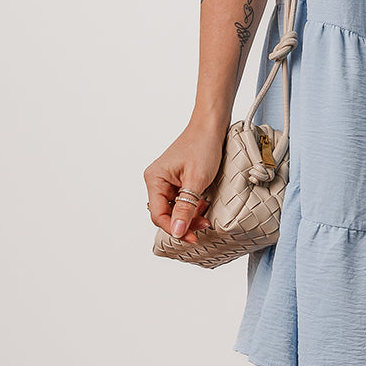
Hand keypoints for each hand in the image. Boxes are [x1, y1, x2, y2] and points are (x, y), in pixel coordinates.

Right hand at [144, 121, 225, 243]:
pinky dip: (192, 207)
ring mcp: (166, 181)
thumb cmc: (202, 146)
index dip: (174, 229)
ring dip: (189, 216)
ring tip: (205, 216)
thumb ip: (185, 208)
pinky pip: (180, 201)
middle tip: (203, 227)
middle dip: (184, 223)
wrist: (210, 127)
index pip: (158, 215)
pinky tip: (203, 206)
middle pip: (165, 214)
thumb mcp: (196, 181)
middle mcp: (156, 181)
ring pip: (174, 209)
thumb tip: (177, 232)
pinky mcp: (177, 181)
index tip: (193, 237)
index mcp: (154, 180)